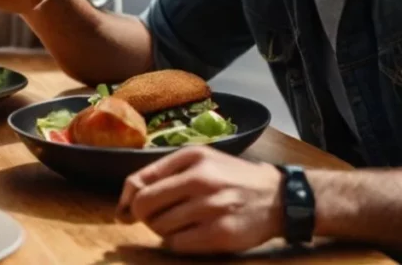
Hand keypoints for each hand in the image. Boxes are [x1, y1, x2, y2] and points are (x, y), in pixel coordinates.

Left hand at [116, 145, 284, 254]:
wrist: (277, 197)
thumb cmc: (230, 177)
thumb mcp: (199, 161)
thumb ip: (161, 174)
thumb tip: (124, 204)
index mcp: (191, 157)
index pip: (140, 180)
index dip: (127, 198)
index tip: (125, 210)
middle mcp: (200, 180)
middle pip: (145, 205)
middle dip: (143, 215)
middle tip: (155, 217)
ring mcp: (212, 208)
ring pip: (159, 227)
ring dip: (161, 229)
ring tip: (179, 223)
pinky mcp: (221, 234)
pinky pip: (177, 244)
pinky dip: (176, 242)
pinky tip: (190, 234)